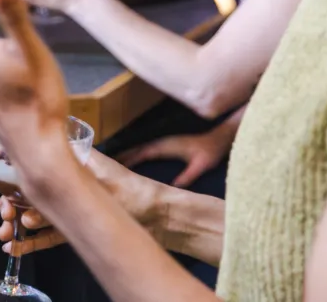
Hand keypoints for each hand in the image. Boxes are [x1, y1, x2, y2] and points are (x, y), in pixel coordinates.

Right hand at [0, 150, 163, 255]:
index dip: (12, 167)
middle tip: (3, 213)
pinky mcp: (75, 229)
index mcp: (68, 164)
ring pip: (34, 215)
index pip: (33, 163)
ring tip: (4, 234)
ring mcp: (69, 208)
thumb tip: (41, 155)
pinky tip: (14, 247)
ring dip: (15, 224)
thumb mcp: (98, 170)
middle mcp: (65, 185)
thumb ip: (70, 165)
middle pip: (29, 192)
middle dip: (10, 203)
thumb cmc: (132, 189)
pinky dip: (30, 242)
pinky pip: (47, 236)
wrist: (159, 217)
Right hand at [117, 125, 235, 187]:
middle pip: (138, 149)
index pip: (143, 152)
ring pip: (141, 148)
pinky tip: (133, 159)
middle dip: (124, 155)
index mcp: (165, 146)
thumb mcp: (200, 166)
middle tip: (108, 162)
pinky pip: (146, 149)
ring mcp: (163, 142)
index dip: (130, 158)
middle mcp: (162, 143)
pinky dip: (137, 154)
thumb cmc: (209, 152)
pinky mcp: (166, 144)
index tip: (117, 164)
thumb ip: (187, 175)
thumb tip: (173, 187)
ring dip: (129, 153)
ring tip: (115, 161)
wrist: (217, 139)